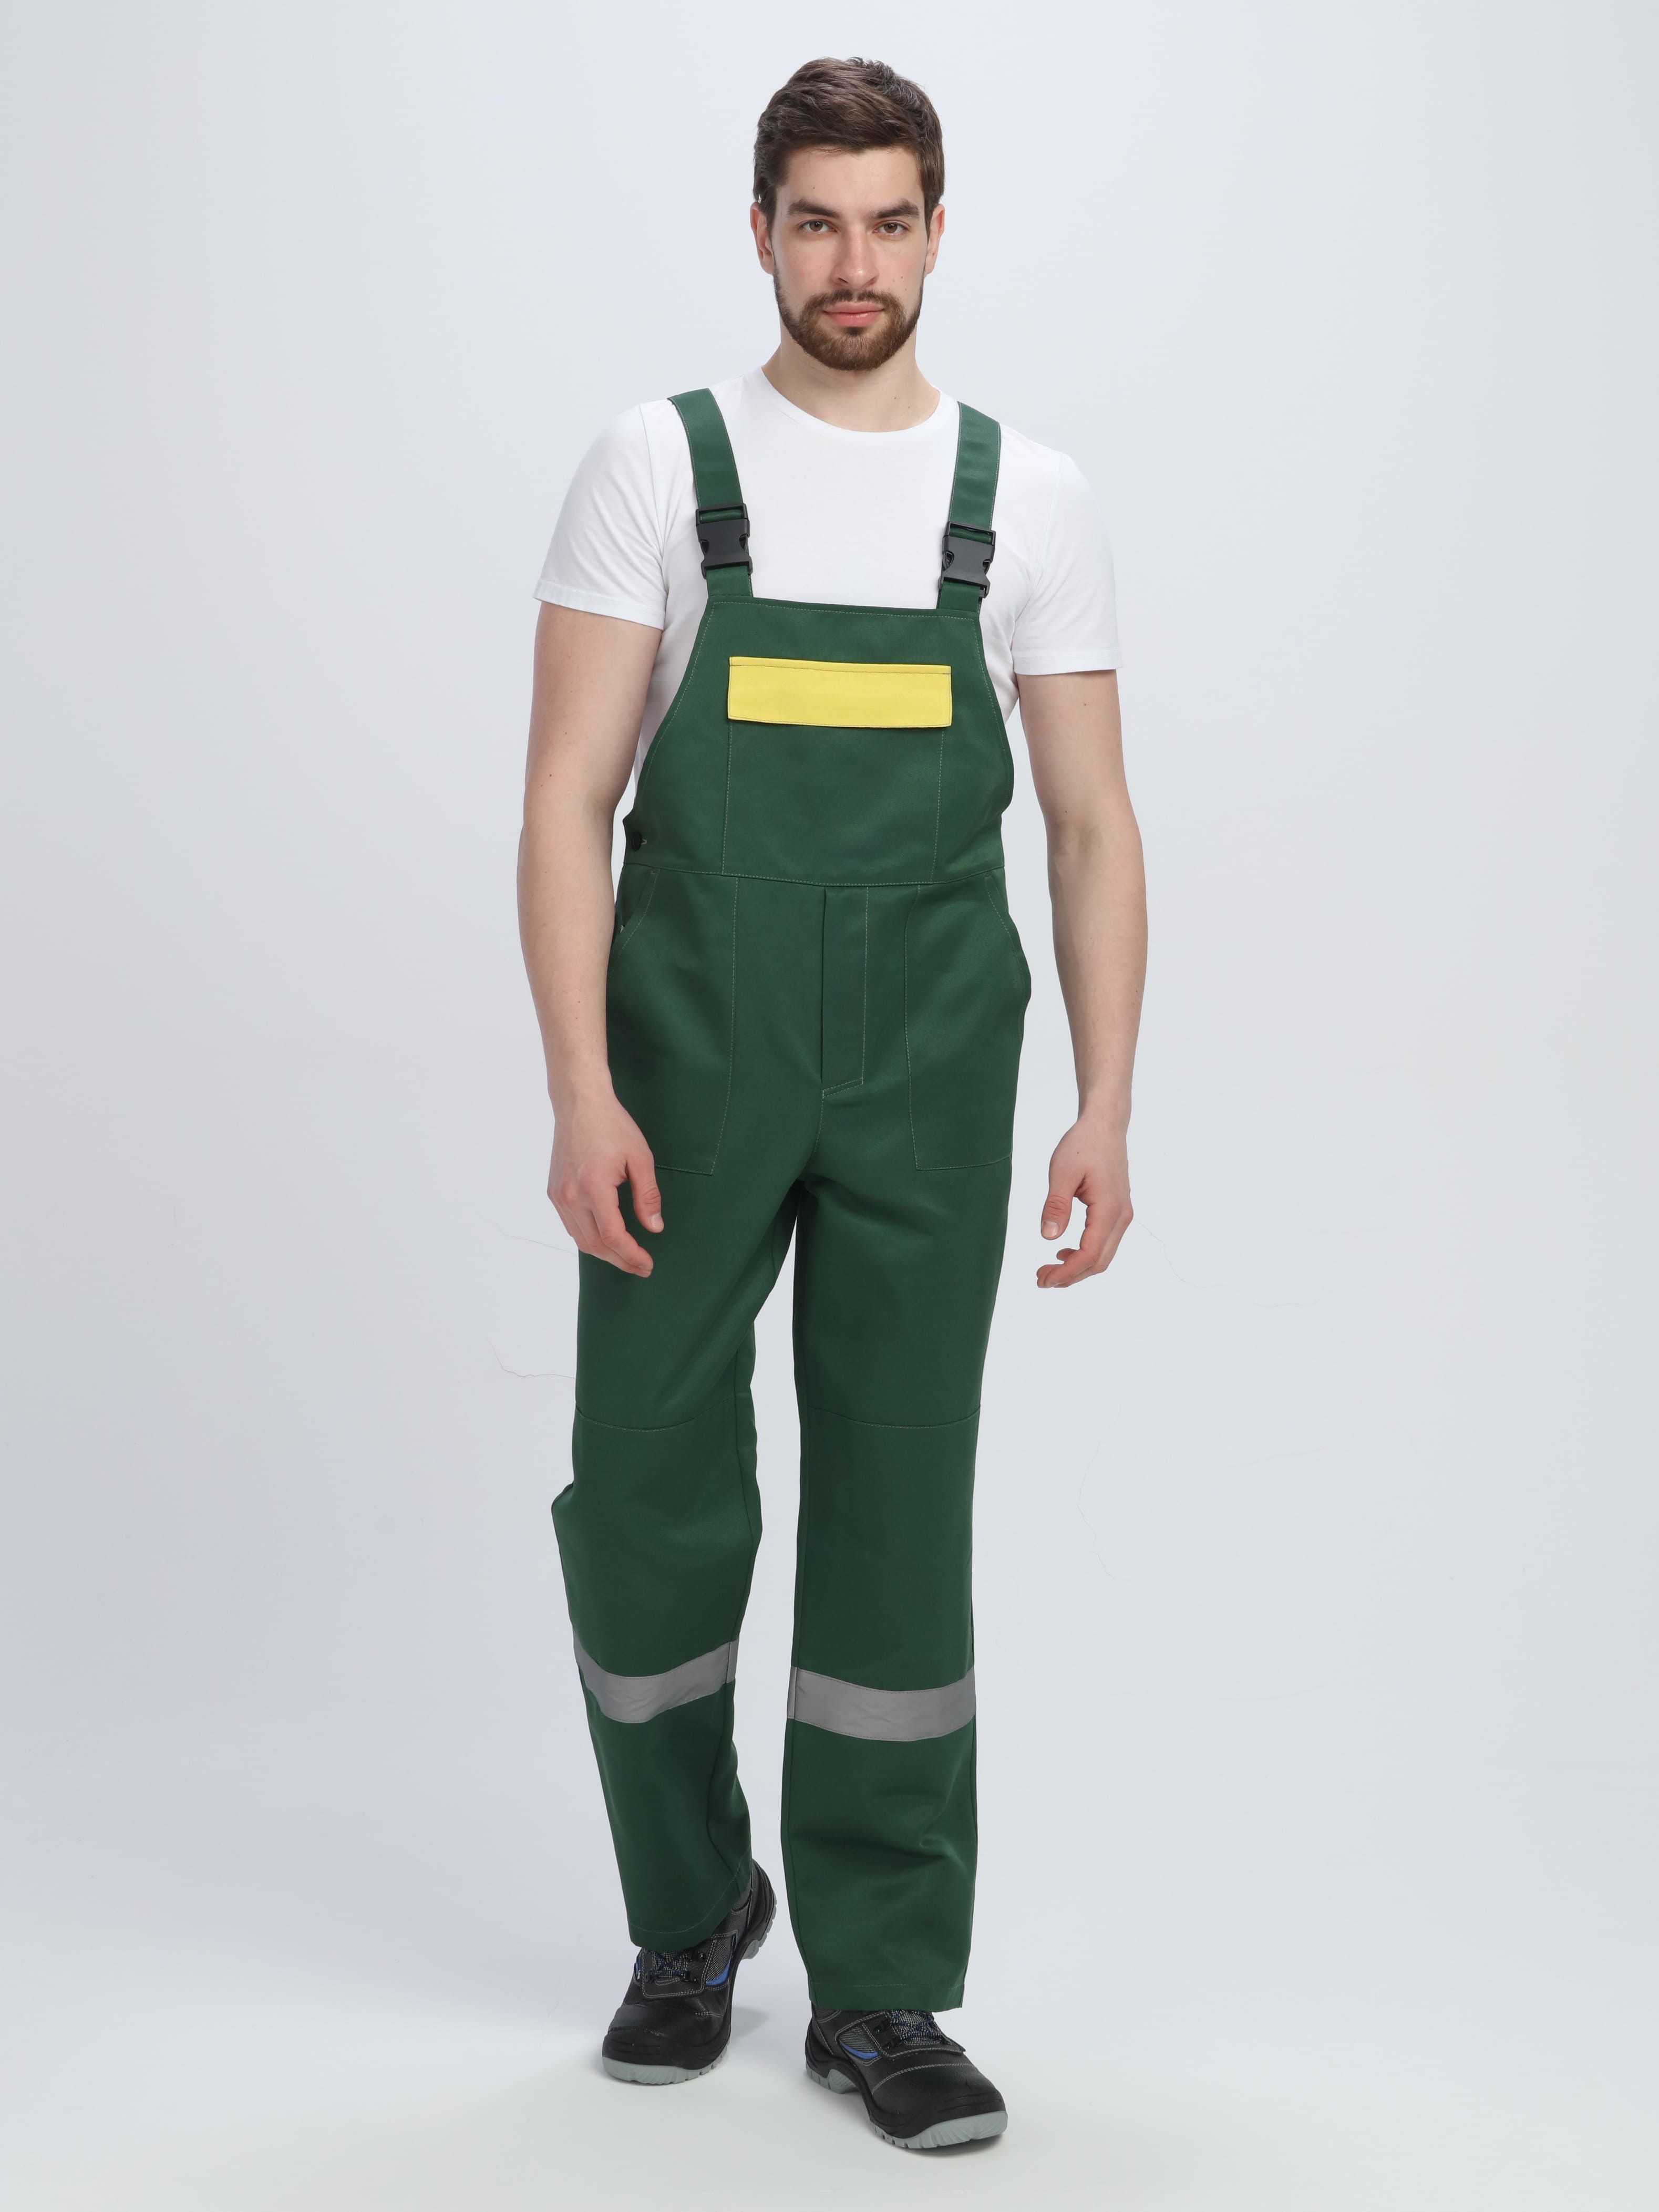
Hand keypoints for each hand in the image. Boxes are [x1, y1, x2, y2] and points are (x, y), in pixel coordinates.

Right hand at [548, 1089, 662, 1276]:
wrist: (579, 1104)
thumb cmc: (612, 1126)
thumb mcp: (640, 1158)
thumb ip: (648, 1196)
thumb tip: (654, 1228)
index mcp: (593, 1188)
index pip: (613, 1237)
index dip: (631, 1255)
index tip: (647, 1264)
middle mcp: (571, 1196)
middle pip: (595, 1245)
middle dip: (619, 1260)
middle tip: (640, 1267)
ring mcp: (558, 1195)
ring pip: (580, 1239)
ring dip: (603, 1253)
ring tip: (625, 1257)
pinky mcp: (553, 1191)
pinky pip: (570, 1226)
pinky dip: (588, 1238)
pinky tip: (604, 1239)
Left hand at [1037, 1116, 1132, 1287]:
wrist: (1105, 1126)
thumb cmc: (1083, 1144)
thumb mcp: (1062, 1172)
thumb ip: (1056, 1205)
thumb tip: (1048, 1237)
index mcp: (1109, 1210)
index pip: (1089, 1255)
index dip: (1066, 1272)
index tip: (1042, 1279)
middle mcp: (1121, 1217)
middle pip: (1098, 1262)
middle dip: (1070, 1276)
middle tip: (1040, 1278)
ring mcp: (1122, 1215)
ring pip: (1103, 1255)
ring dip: (1077, 1267)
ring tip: (1049, 1268)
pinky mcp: (1117, 1211)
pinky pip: (1104, 1242)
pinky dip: (1084, 1254)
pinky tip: (1063, 1251)